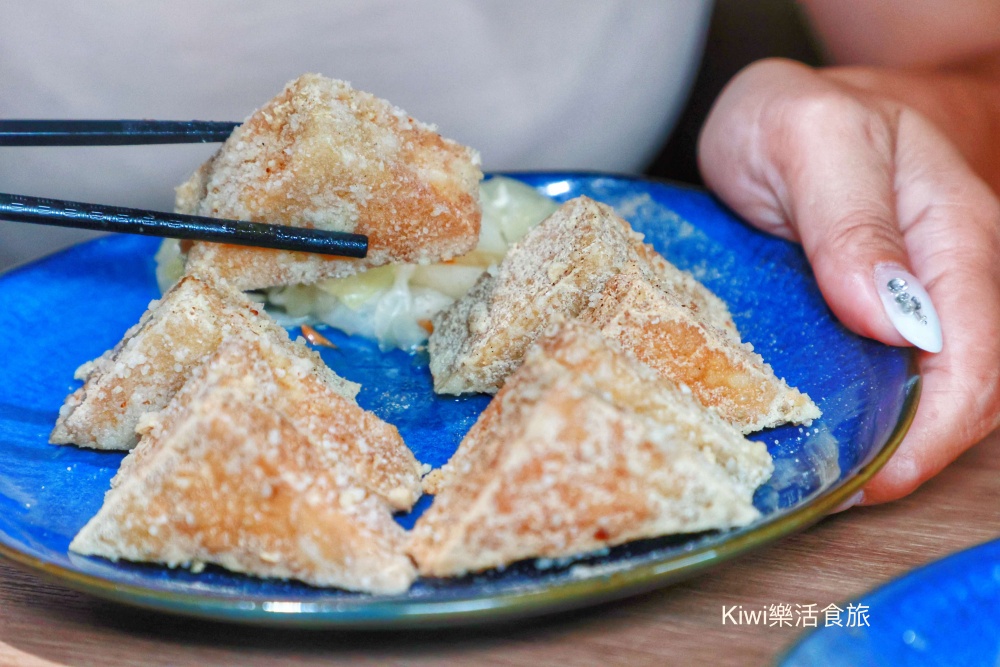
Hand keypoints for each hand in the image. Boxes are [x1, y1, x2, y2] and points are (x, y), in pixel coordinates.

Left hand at [698, 58, 999, 504]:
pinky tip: (827, 433)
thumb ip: (849, 220)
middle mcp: (948, 273)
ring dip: (894, 441)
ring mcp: (917, 296)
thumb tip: (891, 318)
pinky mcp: (878, 312)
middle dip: (917, 451)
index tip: (879, 476)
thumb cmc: (796, 117)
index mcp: (950, 232)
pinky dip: (870, 414)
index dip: (938, 428)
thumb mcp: (808, 140)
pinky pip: (893, 375)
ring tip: (830, 478)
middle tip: (840, 493)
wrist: (791, 107)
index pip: (976, 351)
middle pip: (969, 386)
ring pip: (935, 388)